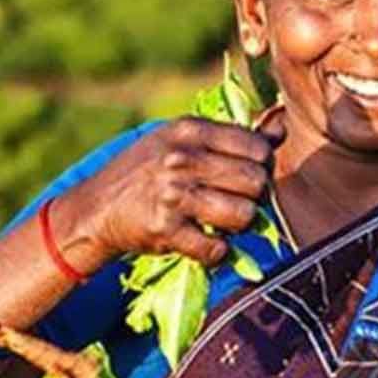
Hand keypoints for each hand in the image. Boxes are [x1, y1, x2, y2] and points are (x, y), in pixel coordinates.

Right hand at [50, 117, 281, 273]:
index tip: (247, 173)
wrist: (96, 207)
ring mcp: (172, 194)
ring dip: (239, 225)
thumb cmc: (148, 169)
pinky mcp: (164, 230)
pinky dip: (216, 251)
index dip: (261, 165)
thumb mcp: (182, 139)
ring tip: (223, 221)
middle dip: (254, 197)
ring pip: (243, 215)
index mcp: (189, 130)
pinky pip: (216, 248)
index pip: (257, 147)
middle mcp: (181, 159)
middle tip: (238, 200)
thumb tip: (281, 126)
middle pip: (256, 182)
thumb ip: (232, 136)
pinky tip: (206, 242)